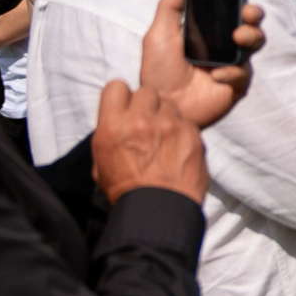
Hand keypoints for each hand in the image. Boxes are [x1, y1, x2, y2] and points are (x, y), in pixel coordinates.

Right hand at [91, 79, 207, 203]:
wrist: (159, 209)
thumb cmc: (126, 189)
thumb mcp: (101, 160)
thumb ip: (110, 132)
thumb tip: (118, 118)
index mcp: (113, 125)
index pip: (116, 87)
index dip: (120, 98)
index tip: (124, 109)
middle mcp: (142, 119)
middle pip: (145, 91)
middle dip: (145, 105)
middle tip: (145, 123)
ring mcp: (170, 124)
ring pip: (168, 104)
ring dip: (165, 116)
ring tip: (162, 137)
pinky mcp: (193, 132)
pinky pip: (186, 121)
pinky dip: (182, 130)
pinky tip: (177, 147)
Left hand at [138, 0, 264, 127]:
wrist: (160, 106)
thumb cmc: (157, 72)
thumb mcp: (158, 35)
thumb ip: (169, 7)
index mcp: (208, 32)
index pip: (230, 10)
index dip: (238, 0)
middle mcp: (224, 45)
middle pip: (250, 23)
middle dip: (253, 14)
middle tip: (246, 14)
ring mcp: (233, 64)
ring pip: (255, 43)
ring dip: (251, 36)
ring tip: (238, 39)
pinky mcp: (237, 85)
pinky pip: (244, 74)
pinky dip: (232, 73)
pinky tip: (215, 76)